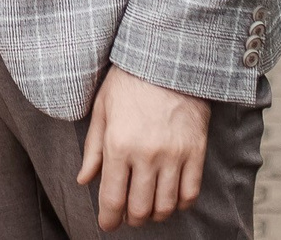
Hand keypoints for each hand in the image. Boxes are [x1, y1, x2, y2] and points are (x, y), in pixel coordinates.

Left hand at [77, 64, 209, 229]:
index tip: (108, 225)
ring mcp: (174, 154)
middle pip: (140, 208)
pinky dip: (180, 204)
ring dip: (155, 215)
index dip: (109, 219)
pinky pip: (190, 192)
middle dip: (131, 219)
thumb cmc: (129, 80)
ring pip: (165, 205)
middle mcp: (147, 154)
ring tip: (148, 210)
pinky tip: (171, 199)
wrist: (168, 58)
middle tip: (127, 216)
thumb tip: (84, 180)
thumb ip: (93, 149)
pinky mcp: (196, 151)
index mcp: (119, 144)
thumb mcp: (102, 109)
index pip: (112, 198)